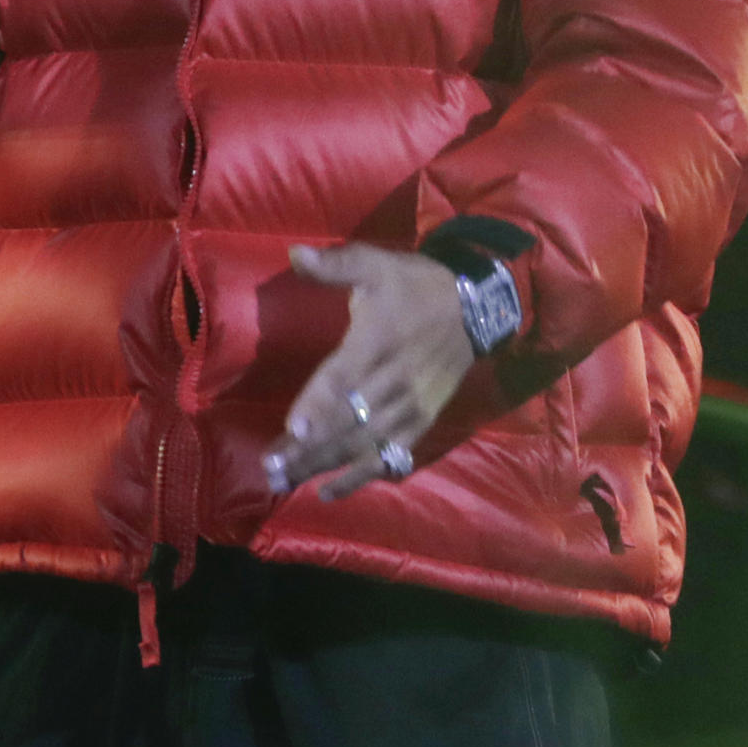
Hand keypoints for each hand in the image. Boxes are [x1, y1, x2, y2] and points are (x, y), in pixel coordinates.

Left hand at [263, 244, 474, 501]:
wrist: (475, 307)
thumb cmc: (416, 285)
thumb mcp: (377, 263)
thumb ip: (336, 264)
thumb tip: (294, 254)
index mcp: (379, 340)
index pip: (344, 377)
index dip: (319, 404)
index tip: (293, 430)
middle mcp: (394, 380)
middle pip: (349, 420)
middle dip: (310, 447)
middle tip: (272, 468)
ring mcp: (410, 406)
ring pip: (365, 444)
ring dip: (327, 466)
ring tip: (288, 482)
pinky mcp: (423, 422)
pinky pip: (392, 456)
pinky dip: (362, 477)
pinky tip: (329, 491)